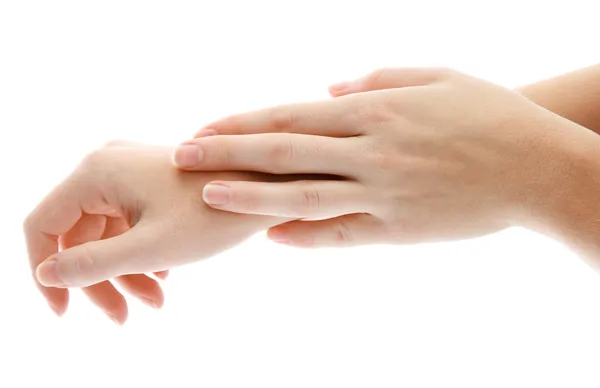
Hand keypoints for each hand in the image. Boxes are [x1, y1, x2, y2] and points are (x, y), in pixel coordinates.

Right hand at [24, 141, 285, 322]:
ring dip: (125, 273)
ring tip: (156, 302)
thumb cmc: (214, 213)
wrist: (268, 185)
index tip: (65, 312)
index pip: (42, 225)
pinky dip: (141, 254)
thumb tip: (46, 274)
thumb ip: (92, 264)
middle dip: (99, 280)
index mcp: (96, 172)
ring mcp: (130, 172)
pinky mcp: (151, 183)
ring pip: (107, 234)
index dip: (43, 272)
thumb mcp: (150, 248)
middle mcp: (107, 165)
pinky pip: (130, 225)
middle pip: (78, 235)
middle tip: (122, 318)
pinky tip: (165, 276)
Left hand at [172, 68, 577, 247]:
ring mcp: (383, 192)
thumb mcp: (435, 77)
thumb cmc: (488, 113)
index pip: (291, 115)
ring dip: (251, 197)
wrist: (537, 165)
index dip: (243, 121)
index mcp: (375, 109)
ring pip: (304, 195)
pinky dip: (304, 236)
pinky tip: (271, 237)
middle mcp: (371, 150)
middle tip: (182, 156)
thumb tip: (328, 86)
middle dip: (227, 153)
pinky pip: (342, 233)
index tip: (205, 126)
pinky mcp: (400, 229)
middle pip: (284, 151)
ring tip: (209, 197)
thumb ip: (377, 78)